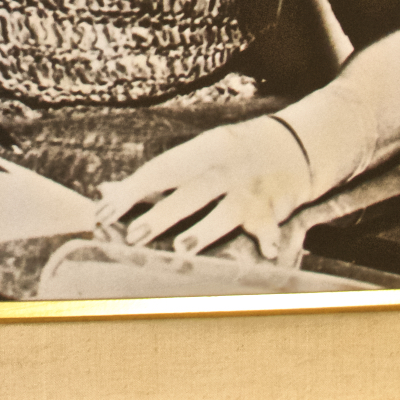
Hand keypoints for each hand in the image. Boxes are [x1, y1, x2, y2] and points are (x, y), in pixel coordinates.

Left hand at [96, 113, 315, 262]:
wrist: (295, 146)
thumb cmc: (231, 155)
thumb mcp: (196, 155)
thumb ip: (153, 178)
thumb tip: (106, 191)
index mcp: (202, 151)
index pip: (161, 170)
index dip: (132, 191)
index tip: (104, 211)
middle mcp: (225, 168)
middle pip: (190, 191)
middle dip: (162, 213)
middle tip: (133, 235)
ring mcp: (251, 189)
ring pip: (226, 211)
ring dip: (205, 230)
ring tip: (182, 249)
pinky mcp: (274, 208)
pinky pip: (272, 225)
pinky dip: (271, 238)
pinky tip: (268, 253)